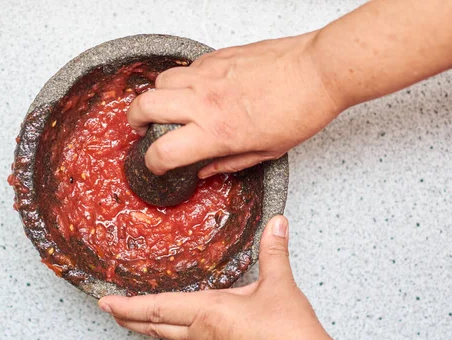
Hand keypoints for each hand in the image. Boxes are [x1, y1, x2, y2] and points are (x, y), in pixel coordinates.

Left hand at [98, 216, 328, 339]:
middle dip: (130, 318)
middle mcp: (205, 335)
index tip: (106, 302)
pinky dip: (187, 334)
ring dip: (156, 325)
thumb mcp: (279, 284)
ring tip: (145, 318)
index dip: (128, 305)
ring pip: (176, 337)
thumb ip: (273, 251)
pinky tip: (196, 330)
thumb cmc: (289, 334)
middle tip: (111, 312)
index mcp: (208, 313)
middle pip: (157, 326)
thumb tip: (276, 225)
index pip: (158, 307)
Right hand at [126, 32, 342, 177]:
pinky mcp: (217, 56)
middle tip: (143, 128)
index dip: (152, 162)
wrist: (318, 70)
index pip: (162, 150)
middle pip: (144, 106)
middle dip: (135, 120)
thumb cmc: (300, 110)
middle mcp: (205, 101)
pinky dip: (183, 80)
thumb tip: (203, 170)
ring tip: (170, 106)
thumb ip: (227, 163)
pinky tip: (198, 90)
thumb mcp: (265, 152)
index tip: (156, 164)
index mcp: (216, 132)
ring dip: (158, 97)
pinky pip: (186, 67)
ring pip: (160, 81)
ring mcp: (208, 74)